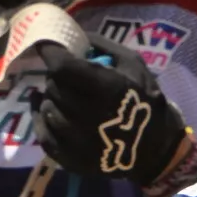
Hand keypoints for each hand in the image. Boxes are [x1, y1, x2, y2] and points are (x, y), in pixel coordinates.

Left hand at [33, 33, 185, 185]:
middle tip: (64, 74)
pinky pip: (43, 135)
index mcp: (108, 89)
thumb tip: (74, 36)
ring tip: (61, 93)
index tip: (48, 47)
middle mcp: (90, 116)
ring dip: (51, 96)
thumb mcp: (134, 64)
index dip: (51, 53)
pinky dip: (40, 118)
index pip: (63, 67)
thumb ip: (104, 46)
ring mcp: (78, 142)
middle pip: (54, 86)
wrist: (155, 149)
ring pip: (47, 108)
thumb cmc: (144, 101)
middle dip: (56, 75)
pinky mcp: (71, 160)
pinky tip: (43, 106)